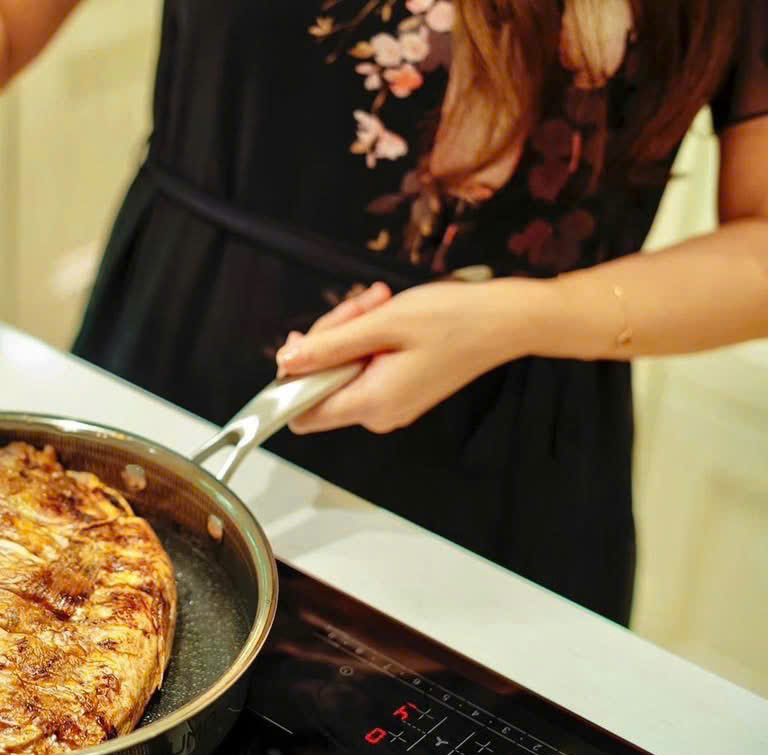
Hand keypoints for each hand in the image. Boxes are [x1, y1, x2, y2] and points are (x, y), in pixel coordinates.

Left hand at [275, 280, 529, 433]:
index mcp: (371, 404)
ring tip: (380, 300)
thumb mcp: (383, 323)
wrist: (508, 320)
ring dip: (352, 330)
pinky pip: (366, 366)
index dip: (294, 379)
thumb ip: (329, 345)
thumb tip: (286, 360)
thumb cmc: (452, 318)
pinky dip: (369, 337)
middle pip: (323, 383)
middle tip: (360, 304)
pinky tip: (386, 311)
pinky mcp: (402, 389)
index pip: (303, 414)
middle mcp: (378, 413)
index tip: (306, 342)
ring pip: (344, 369)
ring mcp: (392, 403)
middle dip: (330, 338)